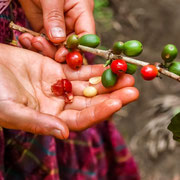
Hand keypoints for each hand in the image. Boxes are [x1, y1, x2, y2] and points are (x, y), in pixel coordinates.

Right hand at [0, 44, 138, 138]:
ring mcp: (60, 87)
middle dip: (112, 96)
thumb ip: (38, 123)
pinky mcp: (57, 71)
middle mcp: (59, 104)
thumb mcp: (11, 111)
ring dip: (108, 82)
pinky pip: (80, 70)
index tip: (117, 103)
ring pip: (89, 86)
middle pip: (91, 102)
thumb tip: (63, 134)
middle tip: (132, 90)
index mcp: (50, 118)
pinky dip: (94, 69)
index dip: (99, 112)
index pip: (81, 119)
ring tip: (127, 76)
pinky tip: (109, 67)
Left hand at [18, 0, 94, 60]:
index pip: (86, 35)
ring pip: (58, 47)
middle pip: (72, 45)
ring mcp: (59, 28)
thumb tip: (58, 39)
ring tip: (33, 42)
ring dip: (46, 48)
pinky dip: (37, 45)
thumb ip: (55, 17)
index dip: (78, 48)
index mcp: (81, 12)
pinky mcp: (47, 30)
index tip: (63, 55)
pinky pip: (45, 43)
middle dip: (59, 51)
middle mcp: (73, 22)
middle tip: (43, 48)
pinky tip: (28, 40)